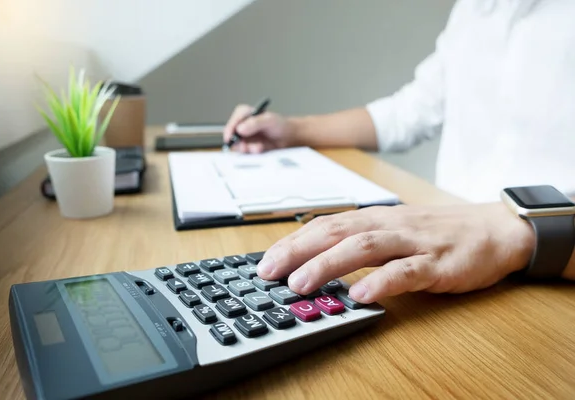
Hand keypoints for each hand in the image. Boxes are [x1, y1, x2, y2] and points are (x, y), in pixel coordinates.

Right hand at [223, 104, 293, 152]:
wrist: (289, 137)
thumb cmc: (280, 125)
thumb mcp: (269, 120)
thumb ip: (255, 123)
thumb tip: (240, 128)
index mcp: (245, 113)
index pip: (233, 121)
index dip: (230, 130)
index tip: (231, 137)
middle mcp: (242, 125)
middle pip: (232, 135)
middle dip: (239, 143)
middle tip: (245, 147)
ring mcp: (245, 137)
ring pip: (238, 145)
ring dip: (247, 148)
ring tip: (258, 148)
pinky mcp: (249, 146)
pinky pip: (245, 152)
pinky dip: (252, 152)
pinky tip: (260, 149)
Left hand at [256, 203, 535, 302]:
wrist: (493, 229)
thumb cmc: (438, 232)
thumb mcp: (394, 231)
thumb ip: (361, 242)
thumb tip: (319, 260)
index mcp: (375, 219)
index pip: (325, 225)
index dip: (293, 242)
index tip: (265, 260)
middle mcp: (388, 225)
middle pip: (336, 232)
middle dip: (298, 251)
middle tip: (268, 272)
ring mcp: (413, 242)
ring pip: (364, 248)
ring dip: (328, 264)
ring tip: (301, 283)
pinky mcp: (438, 262)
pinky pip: (407, 271)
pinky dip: (381, 281)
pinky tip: (361, 295)